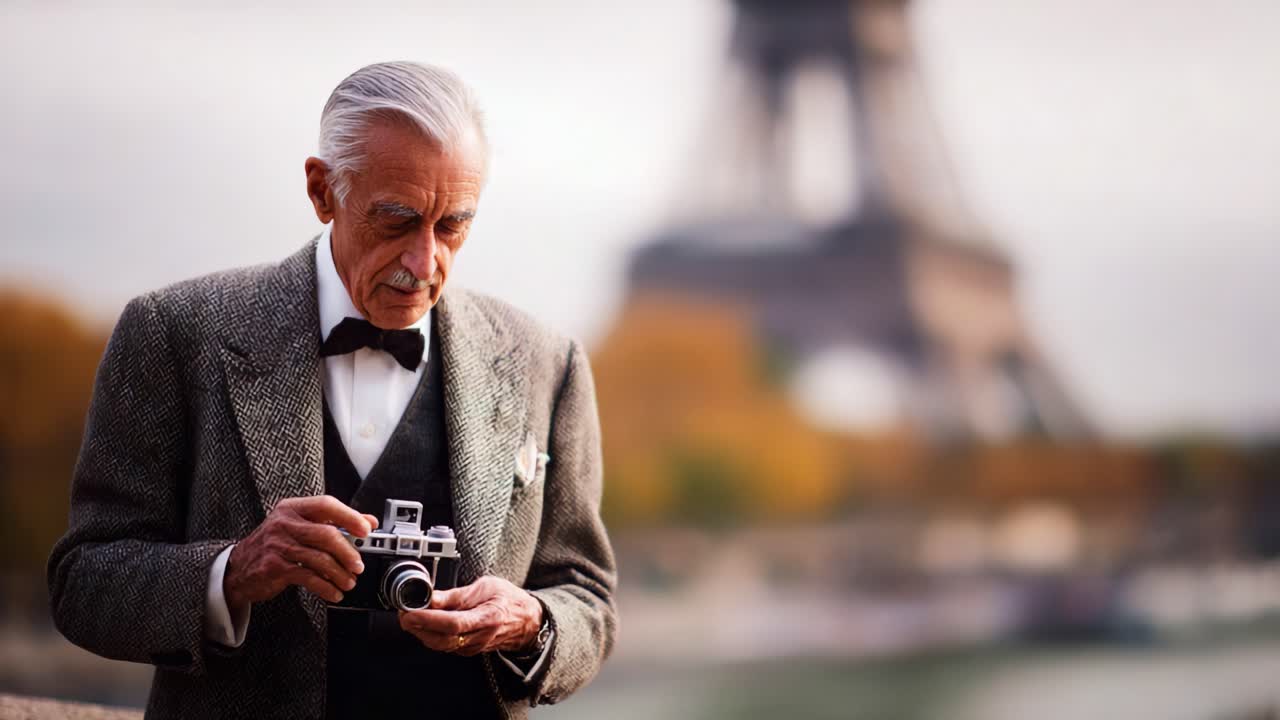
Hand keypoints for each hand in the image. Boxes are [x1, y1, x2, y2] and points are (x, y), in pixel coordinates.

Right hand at [223, 495, 377, 611]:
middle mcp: (284, 524)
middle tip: (358, 565)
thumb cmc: (274, 544)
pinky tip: (333, 592)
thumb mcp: (299, 526)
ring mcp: (278, 546)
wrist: (239, 567)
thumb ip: (332, 522)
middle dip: (348, 552)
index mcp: (293, 508)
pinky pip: (308, 577)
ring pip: (319, 558)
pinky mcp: (274, 567)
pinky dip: (325, 587)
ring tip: (349, 582)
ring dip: (339, 573)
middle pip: (326, 534)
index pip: (326, 505)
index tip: (366, 529)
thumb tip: (368, 522)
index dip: (350, 516)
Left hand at [398, 576, 542, 656]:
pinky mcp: (468, 650)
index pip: (453, 623)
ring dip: (421, 634)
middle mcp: (480, 636)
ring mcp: (474, 646)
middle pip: (442, 639)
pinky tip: (424, 626)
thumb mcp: (485, 586)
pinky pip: (445, 647)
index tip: (411, 611)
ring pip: (441, 646)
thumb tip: (431, 597)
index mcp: (487, 617)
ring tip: (410, 618)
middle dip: (418, 628)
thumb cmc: (508, 599)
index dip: (429, 619)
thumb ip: (456, 594)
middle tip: (404, 614)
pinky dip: (430, 637)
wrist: (525, 619)